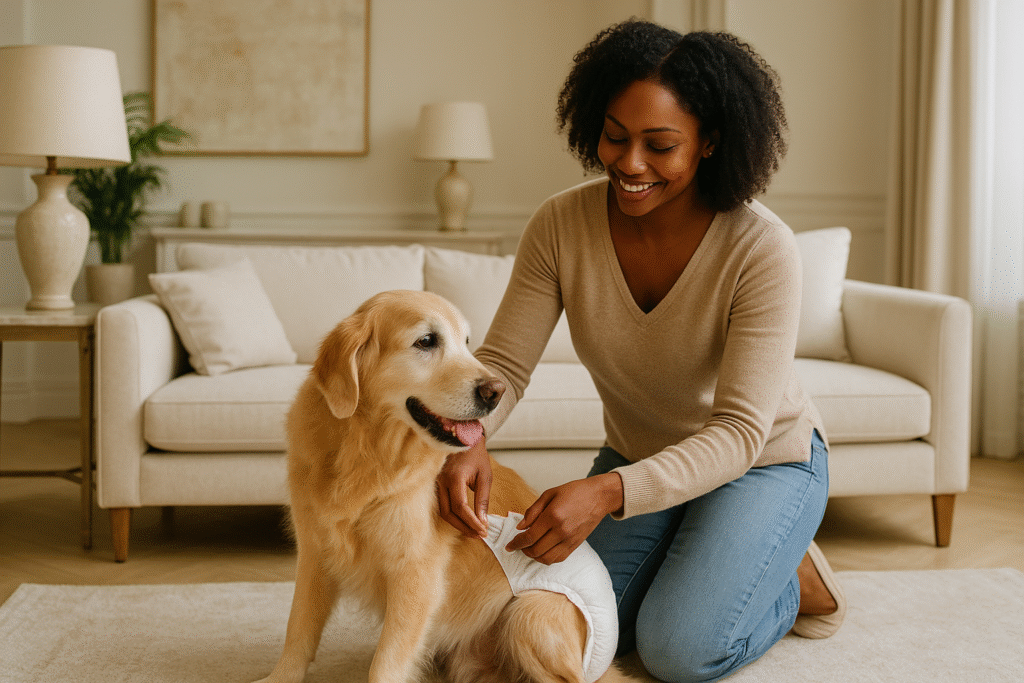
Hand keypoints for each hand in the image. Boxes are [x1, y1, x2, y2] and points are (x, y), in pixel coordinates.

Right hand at [436, 440, 491, 537]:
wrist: (464, 439)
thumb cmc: (476, 456)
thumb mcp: (485, 476)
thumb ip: (483, 500)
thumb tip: (483, 521)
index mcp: (454, 478)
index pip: (460, 507)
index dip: (471, 522)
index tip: (483, 530)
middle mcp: (442, 481)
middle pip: (449, 513)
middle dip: (464, 527)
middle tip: (479, 535)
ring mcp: (436, 483)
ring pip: (443, 511)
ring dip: (457, 524)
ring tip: (473, 531)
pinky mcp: (436, 485)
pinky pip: (442, 505)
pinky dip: (452, 516)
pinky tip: (463, 521)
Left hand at [504, 473, 623, 564]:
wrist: (598, 497)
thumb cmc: (574, 492)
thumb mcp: (549, 494)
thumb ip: (533, 511)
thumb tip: (520, 527)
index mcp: (553, 515)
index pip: (529, 536)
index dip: (516, 543)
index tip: (508, 546)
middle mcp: (562, 530)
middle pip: (536, 550)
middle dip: (523, 550)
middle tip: (518, 544)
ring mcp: (570, 540)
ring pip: (546, 558)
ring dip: (534, 556)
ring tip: (529, 548)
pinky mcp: (575, 545)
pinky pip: (558, 559)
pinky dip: (546, 558)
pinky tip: (542, 550)